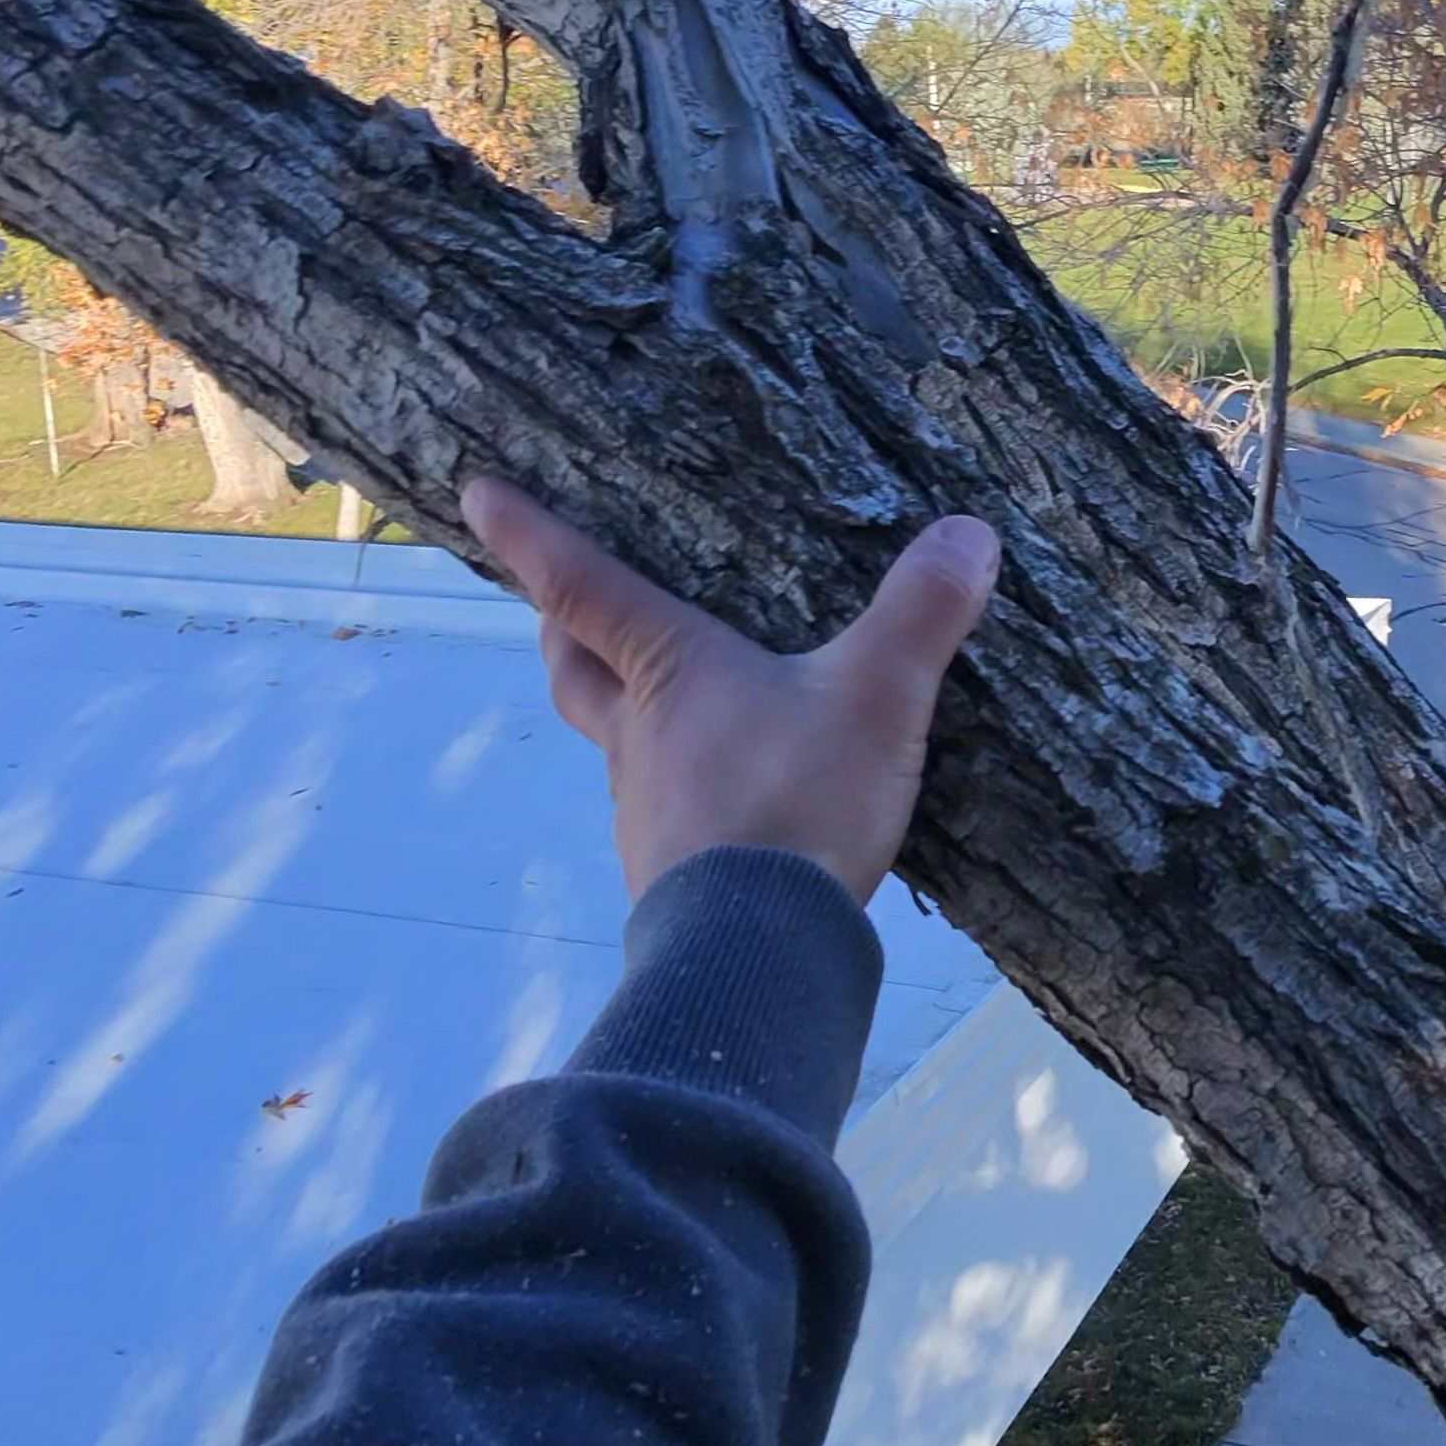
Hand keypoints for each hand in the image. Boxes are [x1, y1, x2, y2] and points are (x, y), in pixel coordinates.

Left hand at [463, 478, 997, 903]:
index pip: (580, 585)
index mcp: (668, 672)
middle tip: (560, 606)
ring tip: (665, 702)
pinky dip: (676, 787)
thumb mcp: (877, 698)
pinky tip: (724, 798)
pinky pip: (661, 809)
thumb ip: (920, 615)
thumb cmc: (795, 803)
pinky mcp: (671, 872)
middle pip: (573, 667)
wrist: (757, 953)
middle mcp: (636, 735)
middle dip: (561, 628)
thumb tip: (969, 531)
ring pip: (612, 743)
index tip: (476, 492)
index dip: (528, 536)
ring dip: (621, 712)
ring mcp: (646, 809)